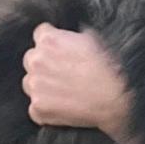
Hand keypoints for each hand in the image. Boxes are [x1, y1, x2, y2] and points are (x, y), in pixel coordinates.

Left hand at [22, 23, 135, 143]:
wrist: (114, 99)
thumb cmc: (108, 68)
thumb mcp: (92, 39)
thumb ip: (71, 36)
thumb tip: (68, 36)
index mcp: (48, 40)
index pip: (40, 34)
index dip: (52, 42)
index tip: (59, 50)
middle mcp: (37, 60)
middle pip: (31, 59)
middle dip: (43, 64)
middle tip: (63, 73)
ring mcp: (35, 85)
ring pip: (30, 83)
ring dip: (42, 86)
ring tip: (64, 92)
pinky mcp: (37, 108)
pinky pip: (35, 107)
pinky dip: (46, 109)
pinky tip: (63, 107)